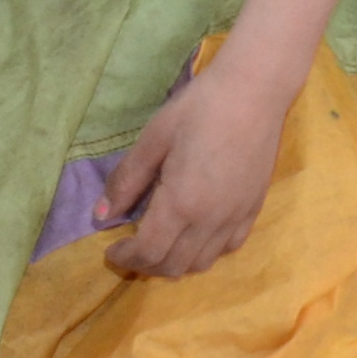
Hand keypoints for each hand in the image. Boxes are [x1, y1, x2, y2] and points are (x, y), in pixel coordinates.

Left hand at [100, 61, 287, 278]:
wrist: (255, 91)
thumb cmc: (200, 108)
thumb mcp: (154, 138)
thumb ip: (127, 180)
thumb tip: (101, 215)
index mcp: (182, 203)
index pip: (149, 252)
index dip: (126, 258)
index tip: (111, 251)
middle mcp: (210, 221)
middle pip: (174, 266)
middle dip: (146, 265)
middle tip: (129, 249)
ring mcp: (236, 218)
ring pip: (201, 264)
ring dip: (174, 263)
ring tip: (159, 243)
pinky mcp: (253, 210)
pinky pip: (227, 248)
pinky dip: (204, 252)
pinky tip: (193, 233)